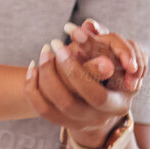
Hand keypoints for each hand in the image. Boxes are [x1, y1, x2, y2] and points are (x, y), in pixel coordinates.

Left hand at [24, 22, 139, 148]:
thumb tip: (88, 25)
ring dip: (42, 77)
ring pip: (50, 106)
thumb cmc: (113, 66)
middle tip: (50, 46)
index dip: (76, 71)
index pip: (95, 94)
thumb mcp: (112, 57)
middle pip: (67, 102)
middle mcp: (98, 119)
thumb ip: (98, 44)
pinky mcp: (63, 122)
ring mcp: (79, 123)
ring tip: (44, 53)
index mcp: (118, 104)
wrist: (104, 94)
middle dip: (53, 72)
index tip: (65, 45)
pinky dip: (32, 87)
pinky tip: (33, 68)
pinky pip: (41, 108)